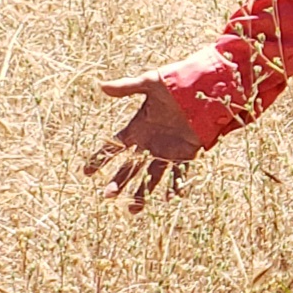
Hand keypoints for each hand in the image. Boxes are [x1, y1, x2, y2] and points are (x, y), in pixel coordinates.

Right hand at [84, 74, 201, 211]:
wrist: (206, 87)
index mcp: (138, 128)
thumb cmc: (176, 83)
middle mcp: (150, 143)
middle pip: (130, 167)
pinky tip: (171, 198)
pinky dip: (176, 186)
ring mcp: (168, 151)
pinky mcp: (187, 153)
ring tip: (134, 209)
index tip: (86, 173)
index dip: (100, 159)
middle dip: (118, 182)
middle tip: (108, 196)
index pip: (114, 147)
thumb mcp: (150, 84)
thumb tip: (100, 86)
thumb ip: (127, 87)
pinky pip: (180, 173)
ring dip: (142, 193)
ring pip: (152, 176)